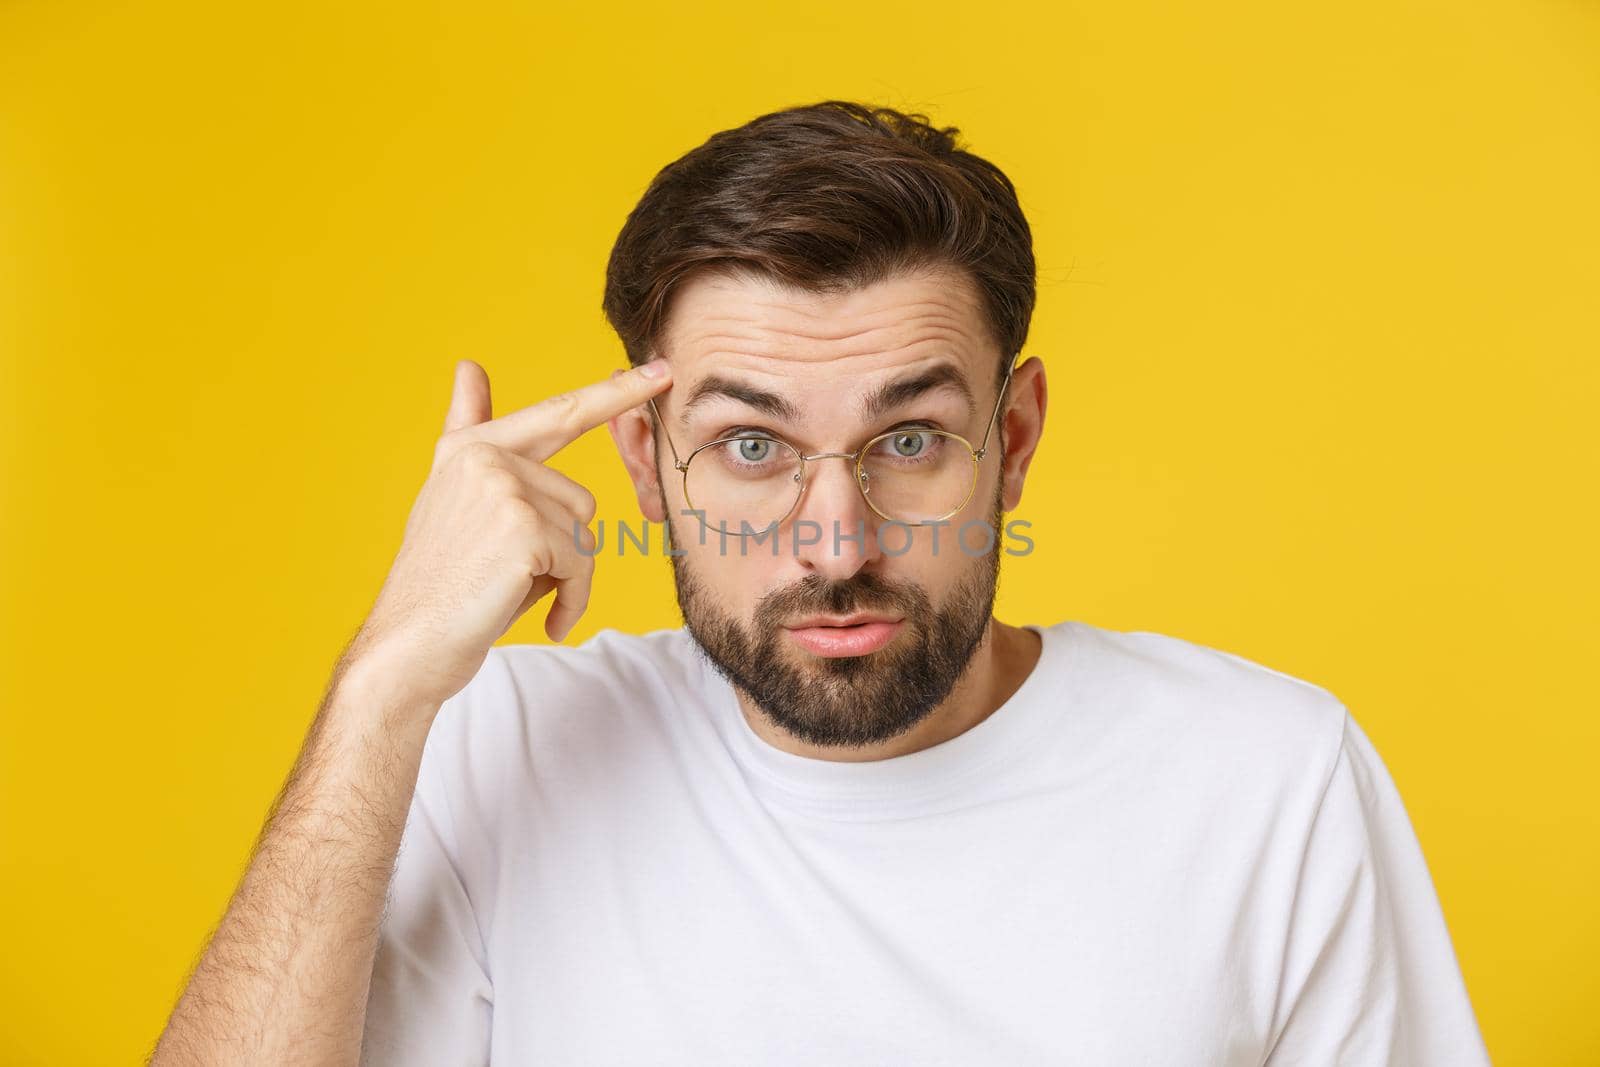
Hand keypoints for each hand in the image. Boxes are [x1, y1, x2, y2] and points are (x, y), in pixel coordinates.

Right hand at [343, 357, 672, 709]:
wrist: (409, 646)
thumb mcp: (455, 499)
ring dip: (565, 576)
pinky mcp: (522, 528)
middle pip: (579, 500)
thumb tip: (469, 365)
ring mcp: (503, 489)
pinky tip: (544, 621)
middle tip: (513, 579)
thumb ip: (474, 434)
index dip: (616, 392)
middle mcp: (485, 457)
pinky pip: (581, 565)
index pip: (559, 413)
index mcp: (472, 447)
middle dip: (562, 549)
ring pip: (583, 534)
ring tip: (515, 596)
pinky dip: (571, 601)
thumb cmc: (441, 584)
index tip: (662, 370)